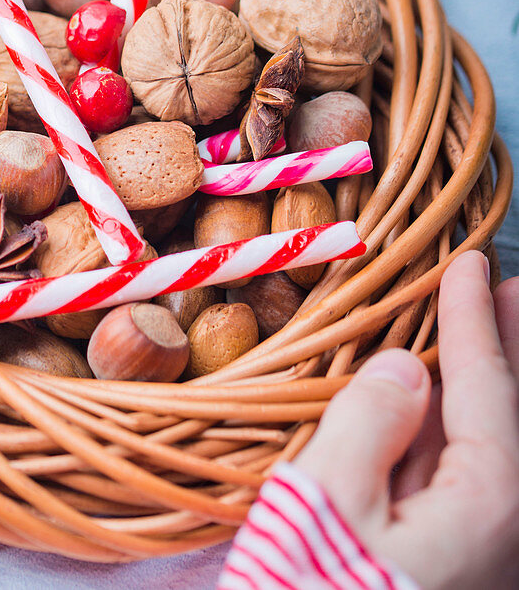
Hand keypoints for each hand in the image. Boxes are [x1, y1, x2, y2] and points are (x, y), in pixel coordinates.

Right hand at [294, 250, 518, 589]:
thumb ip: (368, 424)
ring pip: (487, 446)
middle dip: (509, 350)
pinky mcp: (440, 567)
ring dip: (485, 383)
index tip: (472, 266)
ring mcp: (472, 554)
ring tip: (487, 330)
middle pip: (512, 418)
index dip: (475, 321)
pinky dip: (450, 426)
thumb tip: (407, 370)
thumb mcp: (325, 505)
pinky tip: (429, 408)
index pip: (488, 390)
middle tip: (515, 290)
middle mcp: (497, 532)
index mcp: (485, 509)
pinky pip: (457, 475)